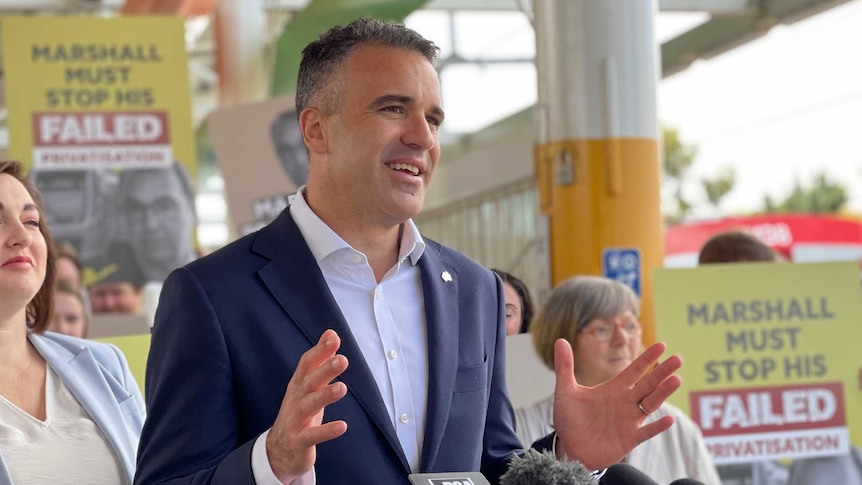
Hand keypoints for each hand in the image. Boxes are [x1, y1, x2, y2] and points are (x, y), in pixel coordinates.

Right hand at [266, 329, 348, 480]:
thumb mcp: (309, 386)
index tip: (333, 337)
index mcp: (299, 385)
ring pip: (309, 406)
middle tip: (342, 360)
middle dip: (324, 370)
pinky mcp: (299, 442)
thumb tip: (331, 334)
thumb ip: (320, 362)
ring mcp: (295, 421)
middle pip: (309, 382)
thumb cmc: (299, 413)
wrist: (278, 451)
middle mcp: (296, 400)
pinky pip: (312, 436)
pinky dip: (326, 431)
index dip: (319, 351)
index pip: (307, 364)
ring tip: (342, 388)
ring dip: (325, 396)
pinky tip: (342, 426)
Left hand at [551, 339, 681, 469]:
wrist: (570, 448)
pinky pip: (646, 432)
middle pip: (648, 384)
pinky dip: (657, 427)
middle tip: (678, 358)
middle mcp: (625, 402)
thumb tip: (560, 340)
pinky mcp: (629, 439)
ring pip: (650, 404)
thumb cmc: (569, 419)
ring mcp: (629, 421)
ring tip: (676, 380)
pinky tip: (669, 419)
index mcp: (613, 389)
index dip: (647, 358)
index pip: (634, 370)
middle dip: (662, 371)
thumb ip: (565, 367)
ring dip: (663, 393)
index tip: (662, 344)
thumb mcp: (565, 391)